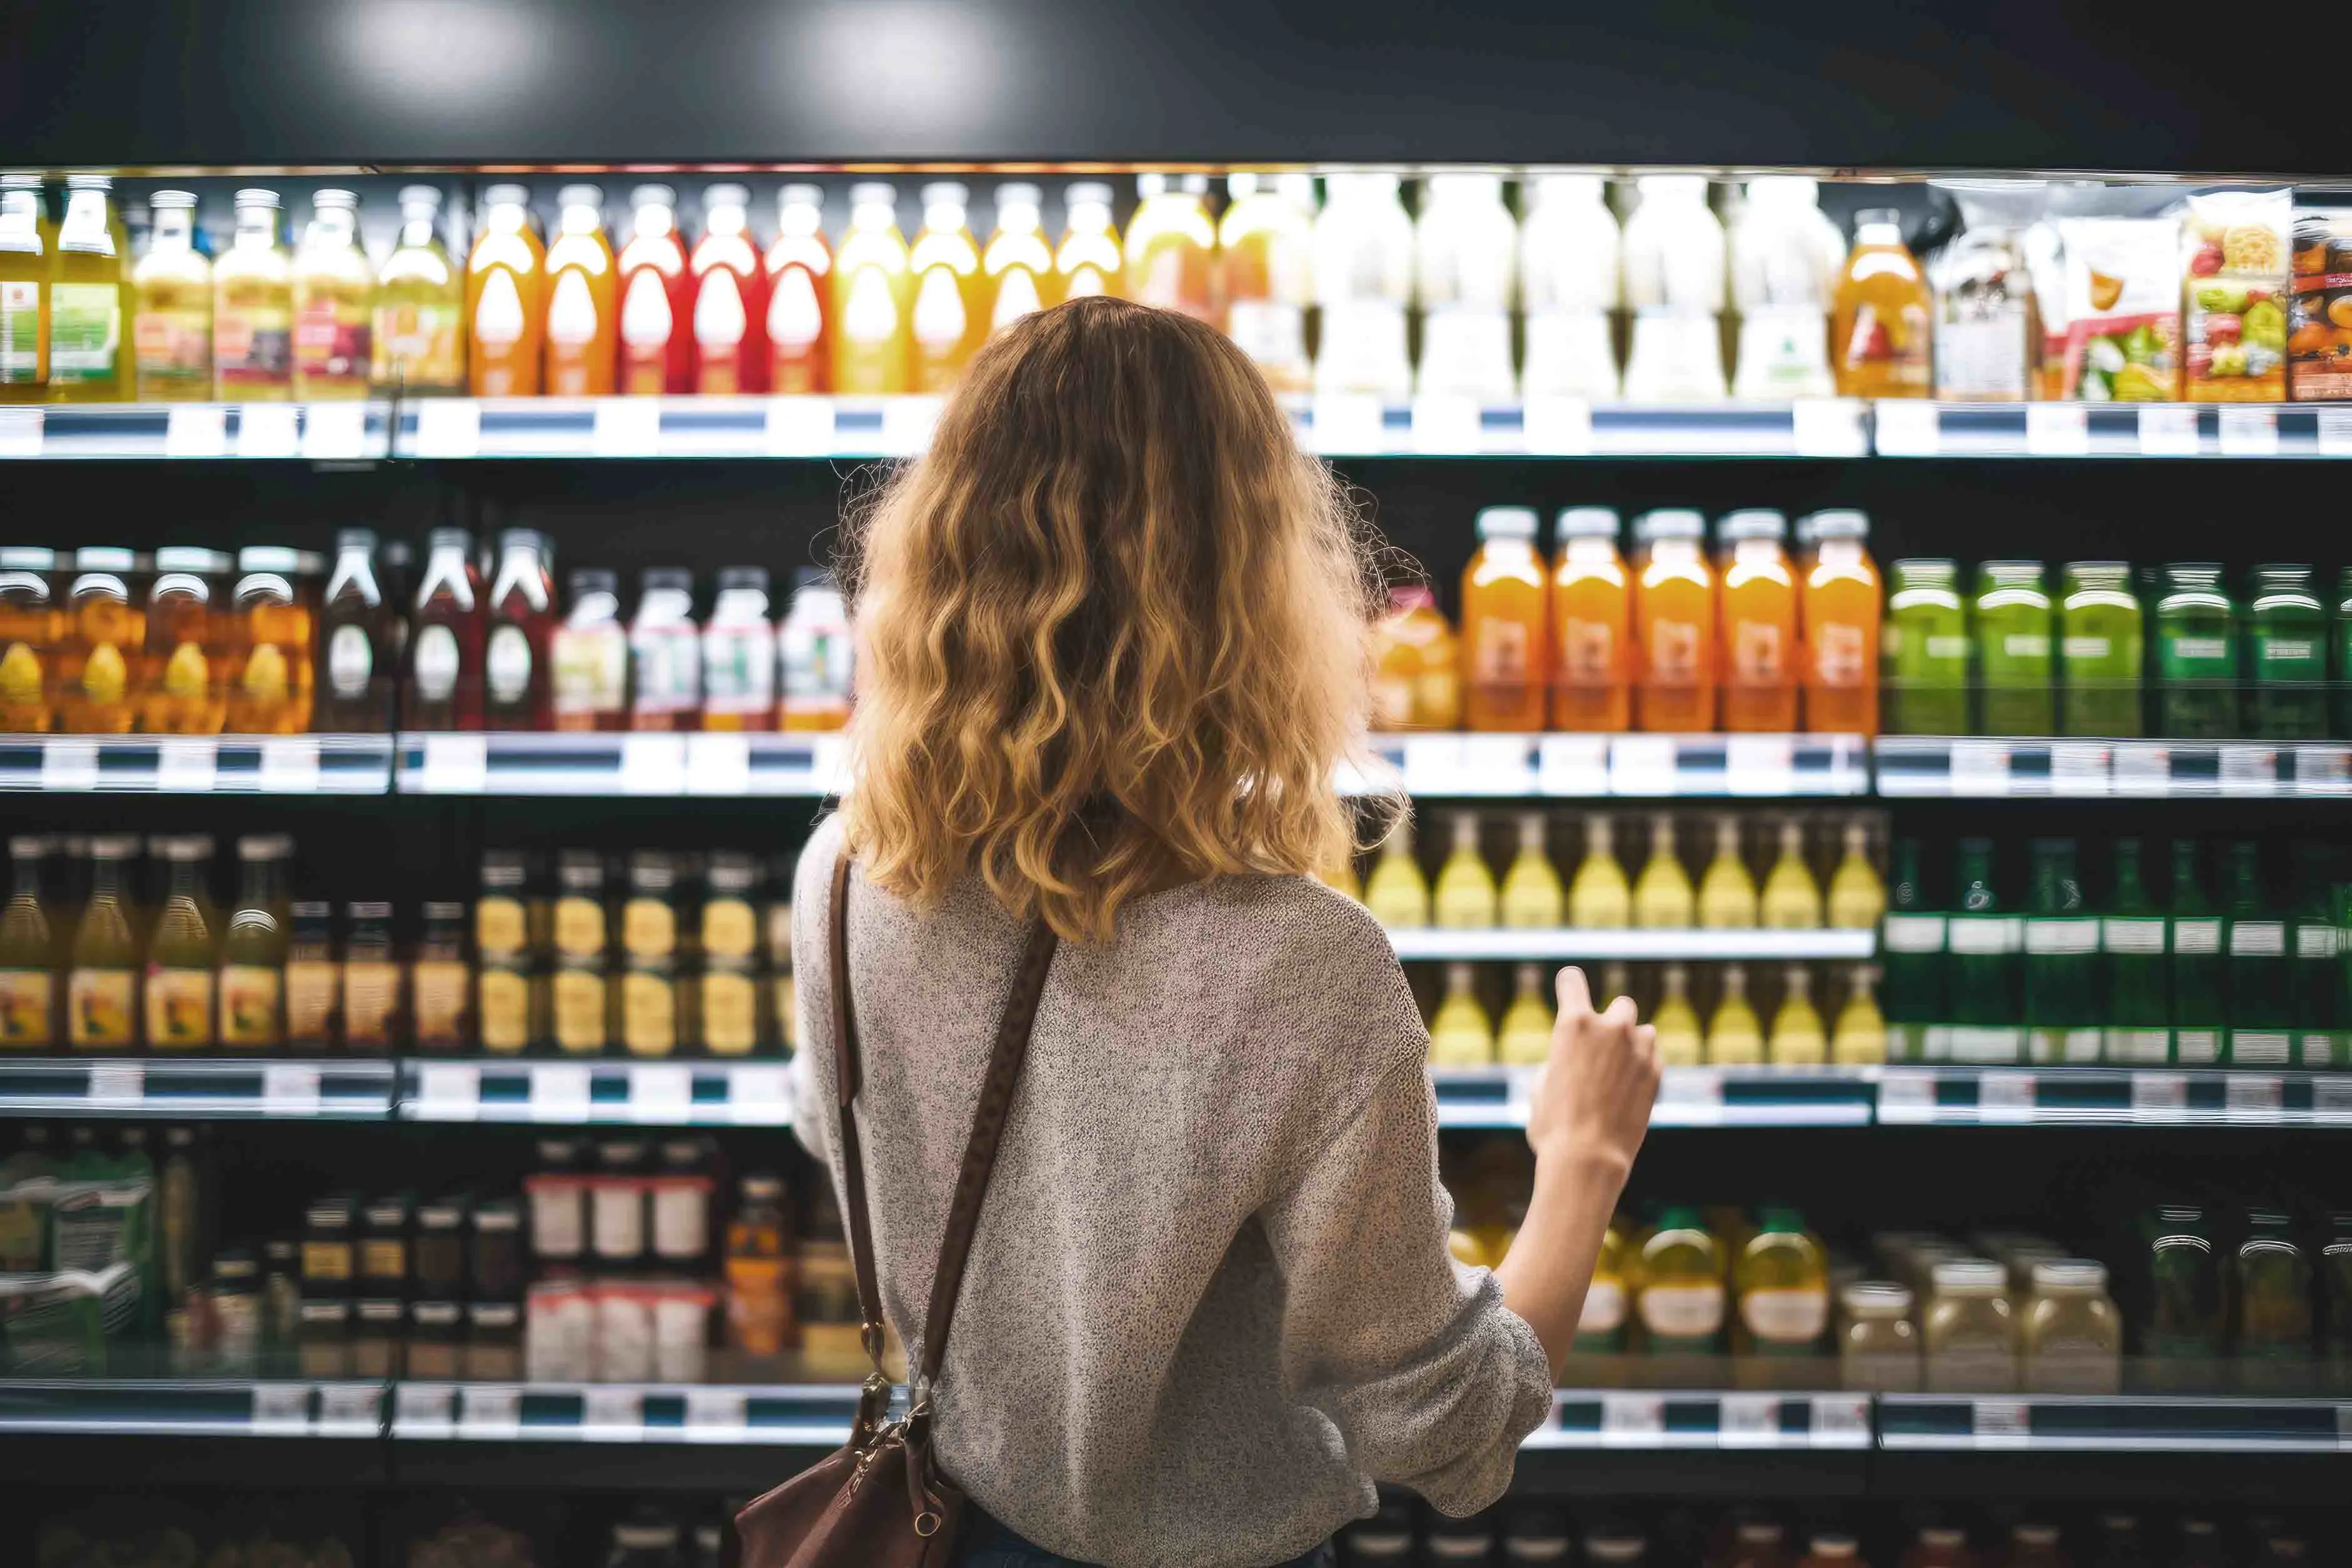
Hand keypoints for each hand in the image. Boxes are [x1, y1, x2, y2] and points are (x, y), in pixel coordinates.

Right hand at [1525, 966, 1658, 1177]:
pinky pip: (1654, 1056)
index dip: (1568, 985)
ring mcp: (1639, 1049)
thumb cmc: (1554, 1126)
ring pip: (1643, 1030)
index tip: (1569, 991)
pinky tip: (1630, 1091)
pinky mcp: (1657, 1072)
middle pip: (1621, 1004)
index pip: (1572, 980)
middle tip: (1602, 1049)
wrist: (1589, 1159)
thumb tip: (1573, 1058)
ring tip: (1619, 1074)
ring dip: (1633, 1044)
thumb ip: (1560, 1058)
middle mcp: (1610, 1028)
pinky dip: (1644, 1066)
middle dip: (1612, 1022)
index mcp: (1573, 1024)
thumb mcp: (1541, 1085)